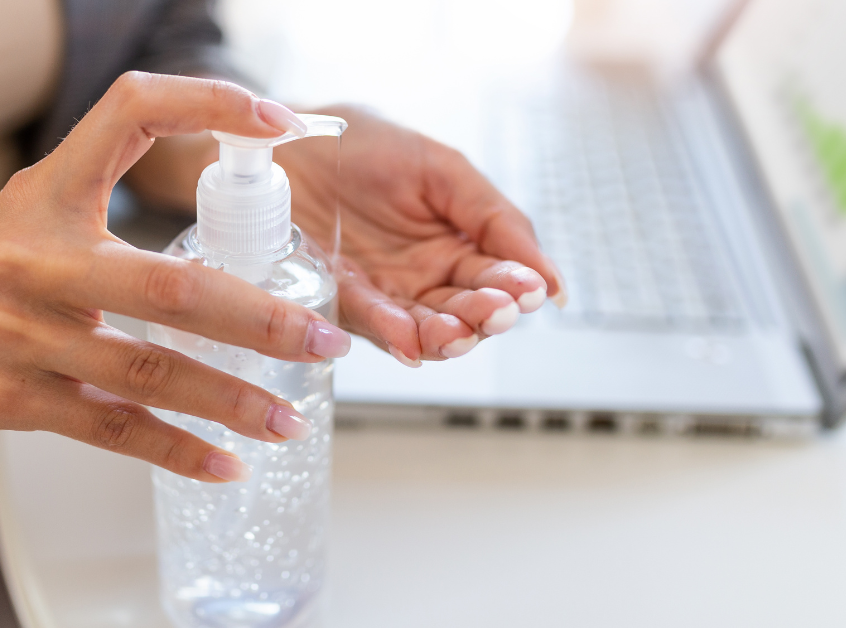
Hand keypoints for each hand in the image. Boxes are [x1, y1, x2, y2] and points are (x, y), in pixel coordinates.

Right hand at [0, 74, 350, 481]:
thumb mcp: (29, 213)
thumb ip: (108, 213)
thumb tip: (219, 239)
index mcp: (47, 195)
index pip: (130, 117)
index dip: (206, 106)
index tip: (276, 120)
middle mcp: (33, 260)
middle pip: (169, 287)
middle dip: (260, 319)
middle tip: (323, 340)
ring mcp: (18, 336)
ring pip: (149, 372)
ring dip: (232, 399)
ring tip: (289, 416)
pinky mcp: (7, 400)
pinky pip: (111, 430)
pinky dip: (176, 451)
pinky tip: (223, 463)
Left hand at [276, 106, 566, 365]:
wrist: (293, 139)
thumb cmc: (368, 146)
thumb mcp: (443, 170)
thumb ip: (497, 220)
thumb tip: (552, 280)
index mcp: (458, 246)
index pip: (498, 278)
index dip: (515, 287)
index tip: (529, 292)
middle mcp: (426, 278)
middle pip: (466, 311)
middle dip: (484, 315)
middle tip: (496, 310)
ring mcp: (385, 293)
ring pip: (424, 328)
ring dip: (443, 335)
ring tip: (456, 332)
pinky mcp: (340, 297)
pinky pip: (369, 320)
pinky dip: (390, 332)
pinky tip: (409, 339)